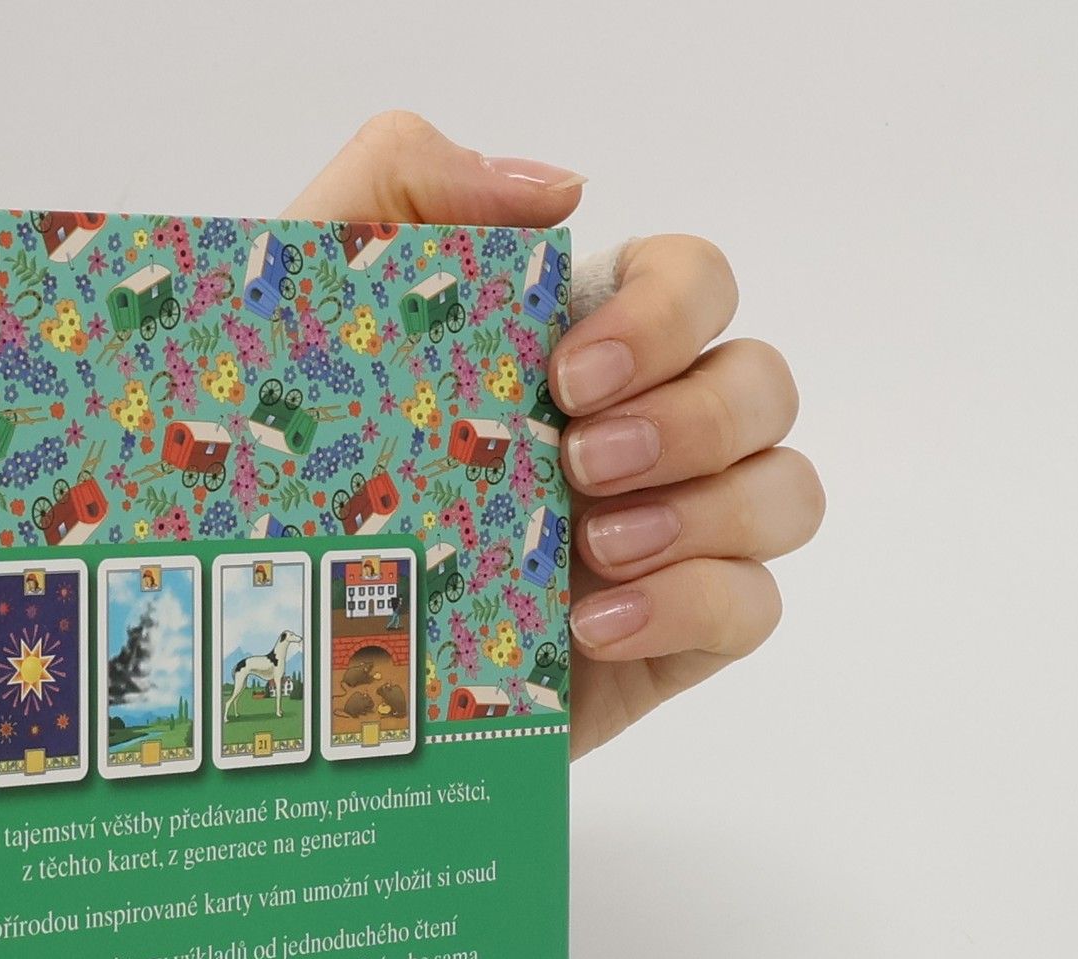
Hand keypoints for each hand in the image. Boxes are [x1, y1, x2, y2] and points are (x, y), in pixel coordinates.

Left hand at [286, 113, 823, 756]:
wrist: (292, 651)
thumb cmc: (295, 479)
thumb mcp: (304, 312)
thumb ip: (398, 187)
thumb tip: (557, 189)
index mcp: (578, 351)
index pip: (694, 282)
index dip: (665, 312)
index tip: (567, 370)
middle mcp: (641, 437)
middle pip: (760, 382)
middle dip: (689, 417)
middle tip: (579, 460)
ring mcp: (663, 541)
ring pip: (785, 491)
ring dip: (708, 508)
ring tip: (592, 546)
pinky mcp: (664, 641)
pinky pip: (754, 607)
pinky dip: (695, 604)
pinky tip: (593, 626)